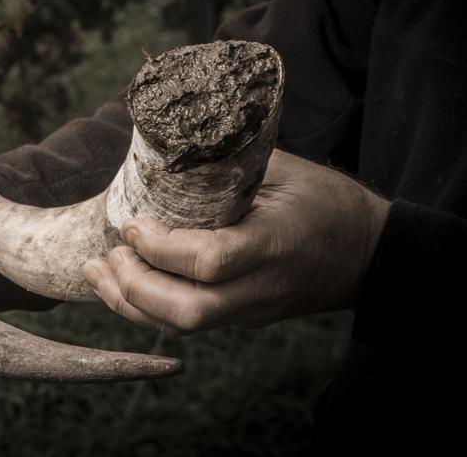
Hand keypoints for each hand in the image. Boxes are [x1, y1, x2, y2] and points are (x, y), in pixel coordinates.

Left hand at [82, 149, 389, 334]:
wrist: (369, 253)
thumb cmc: (326, 201)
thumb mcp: (285, 169)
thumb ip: (229, 162)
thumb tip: (168, 140)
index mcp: (274, 243)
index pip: (211, 261)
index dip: (162, 248)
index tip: (132, 225)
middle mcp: (260, 287)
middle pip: (188, 311)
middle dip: (135, 286)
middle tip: (109, 251)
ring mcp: (251, 309)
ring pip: (182, 327)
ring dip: (129, 303)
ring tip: (97, 269)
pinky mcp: (241, 318)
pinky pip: (186, 324)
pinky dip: (145, 309)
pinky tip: (117, 285)